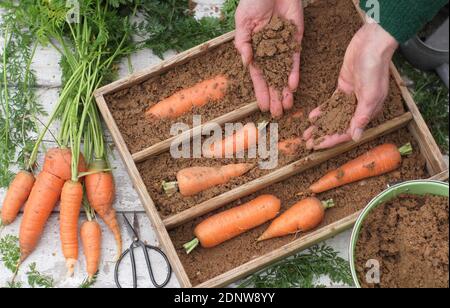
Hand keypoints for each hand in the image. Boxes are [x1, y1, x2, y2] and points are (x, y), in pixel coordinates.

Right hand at [235, 0, 303, 117]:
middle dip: (274, 97)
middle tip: (277, 114)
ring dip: (285, 90)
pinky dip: (294, 72)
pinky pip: (295, 59)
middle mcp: (270, 53)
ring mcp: (283, 48)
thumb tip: (246, 63)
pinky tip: (293, 86)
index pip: (258, 77)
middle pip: (273, 80)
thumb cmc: (252, 1)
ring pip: (285, 73)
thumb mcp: (243, 23)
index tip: (261, 107)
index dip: (260, 92)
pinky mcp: (296, 40)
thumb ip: (243, 43)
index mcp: (255, 51)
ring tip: (287, 106)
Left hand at [304, 22, 398, 149]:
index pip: (348, 132)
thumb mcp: (370, 94)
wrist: (372, 43)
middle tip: (307, 142)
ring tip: (307, 133)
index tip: (317, 145)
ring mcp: (351, 96)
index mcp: (368, 111)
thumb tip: (356, 137)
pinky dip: (323, 110)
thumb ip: (361, 116)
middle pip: (339, 126)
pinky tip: (312, 116)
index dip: (332, 140)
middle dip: (323, 135)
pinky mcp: (343, 86)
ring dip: (321, 124)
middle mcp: (359, 106)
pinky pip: (331, 102)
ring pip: (333, 115)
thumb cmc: (374, 68)